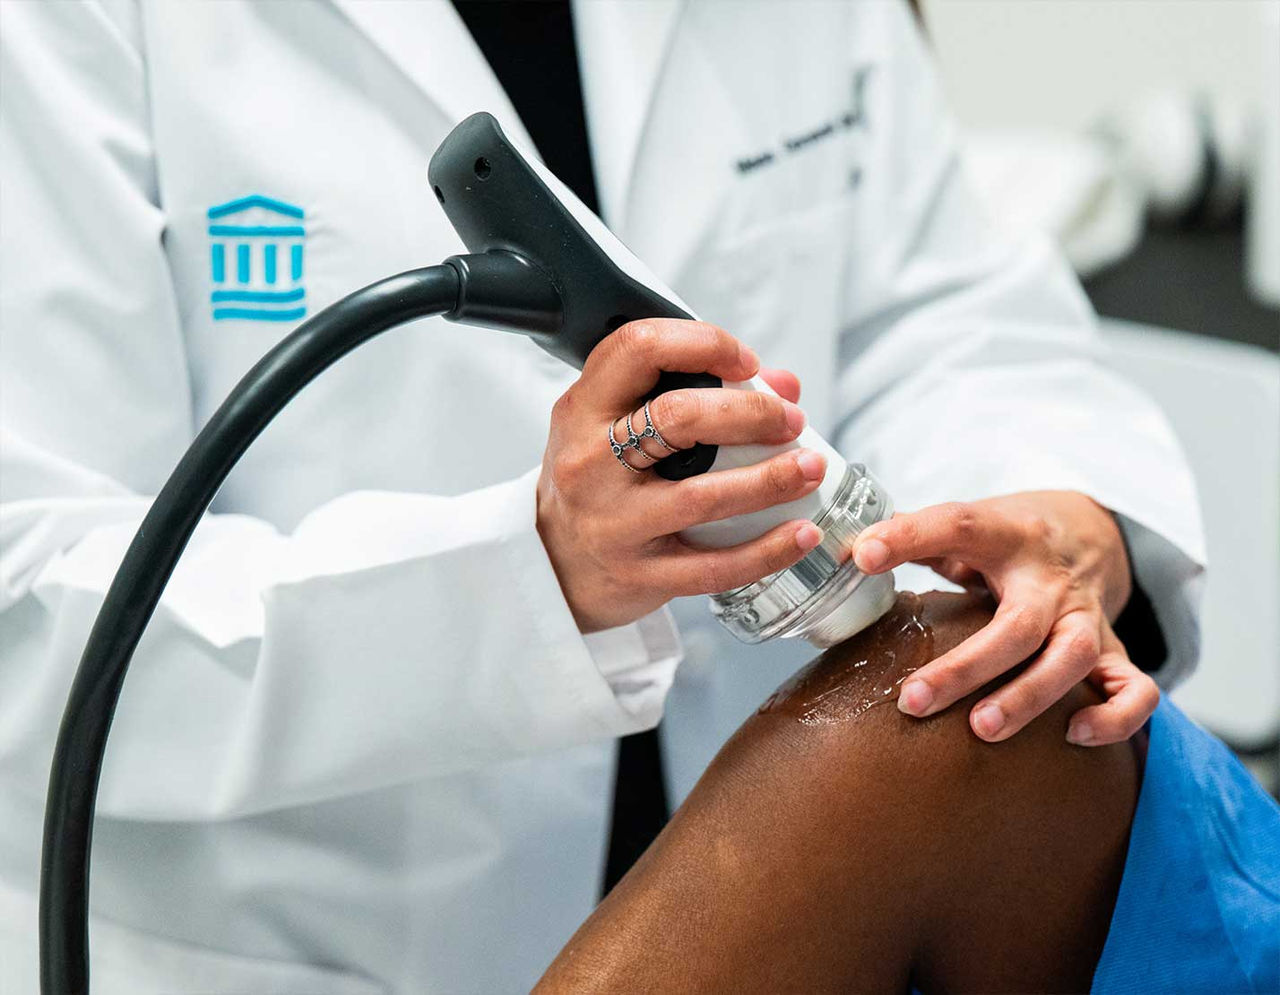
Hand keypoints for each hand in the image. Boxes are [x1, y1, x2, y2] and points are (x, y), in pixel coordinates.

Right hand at [537, 319, 825, 632]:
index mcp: (582, 411)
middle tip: (790, 419)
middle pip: (677, 418)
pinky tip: (800, 534)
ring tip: (811, 468)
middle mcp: (590, 464)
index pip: (638, 349)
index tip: (746, 362)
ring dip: (772, 479)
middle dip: (751, 412)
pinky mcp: (640, 576)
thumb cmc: (595, 482)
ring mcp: (613, 524)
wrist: (552, 565)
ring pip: (703, 497)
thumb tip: (782, 384)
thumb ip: (691, 392)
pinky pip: (715, 567)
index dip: (703, 343)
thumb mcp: (613, 425)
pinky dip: (768, 550)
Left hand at [850, 491, 1157, 745]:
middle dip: (967, 667)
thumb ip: (911, 537)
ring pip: (1073, 657)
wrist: (1086, 529)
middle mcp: (1050, 577)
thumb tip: (850, 552)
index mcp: (1005, 534)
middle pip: (1018, 623)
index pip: (957, 524)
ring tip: (980, 729)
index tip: (863, 556)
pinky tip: (1072, 737)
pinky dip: (1115, 717)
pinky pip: (1135, 688)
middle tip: (912, 701)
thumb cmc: (1004, 539)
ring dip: (1029, 696)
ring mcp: (1088, 614)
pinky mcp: (1115, 648)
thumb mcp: (963, 525)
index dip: (908, 536)